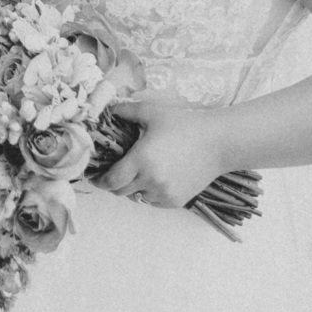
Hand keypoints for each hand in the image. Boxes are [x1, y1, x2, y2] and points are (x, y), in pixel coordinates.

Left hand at [98, 99, 228, 208]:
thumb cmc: (184, 125)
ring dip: (131, 187)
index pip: (111, 180)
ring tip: (137, 170)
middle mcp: (150, 181)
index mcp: (141, 160)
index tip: (94, 176)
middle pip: (120, 191)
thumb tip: (107, 110)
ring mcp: (163, 194)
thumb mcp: (152, 112)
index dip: (99, 180)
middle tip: (113, 170)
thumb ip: (126, 111)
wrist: (217, 143)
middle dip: (113, 183)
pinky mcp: (175, 201)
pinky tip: (154, 176)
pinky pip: (152, 201)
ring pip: (136, 197)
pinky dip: (147, 192)